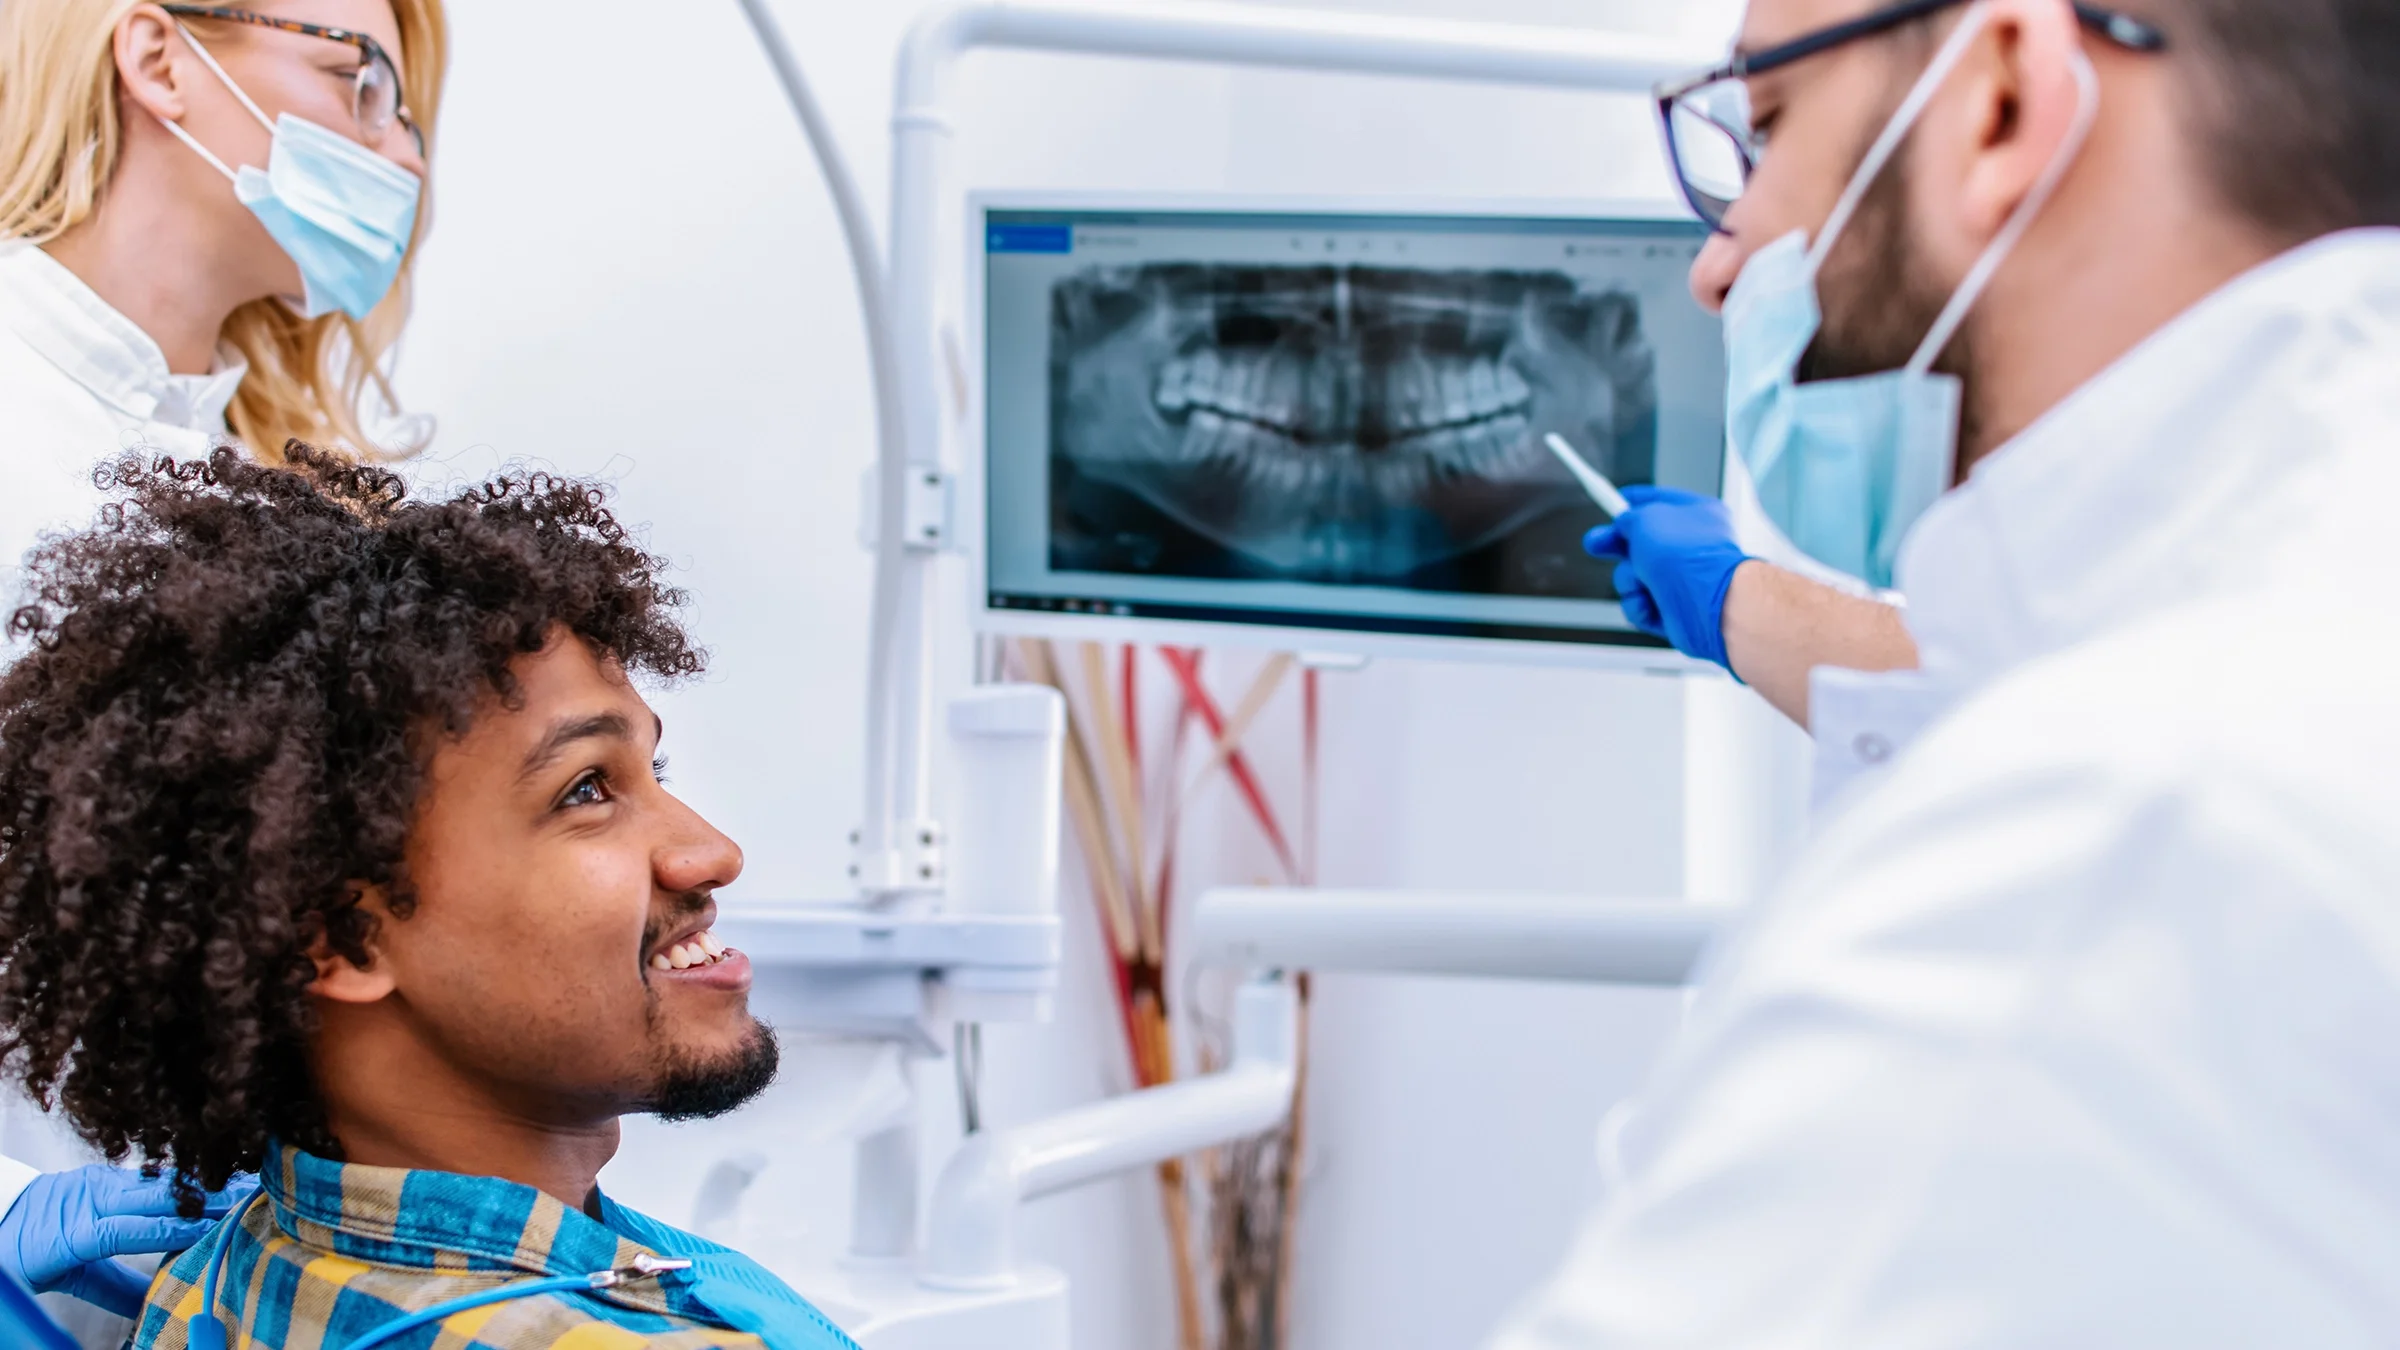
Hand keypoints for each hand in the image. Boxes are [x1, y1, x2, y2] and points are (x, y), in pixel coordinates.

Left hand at [0, 1166, 253, 1318]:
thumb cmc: (18, 1256)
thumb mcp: (59, 1282)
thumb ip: (109, 1289)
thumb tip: (152, 1304)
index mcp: (74, 1231)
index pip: (133, 1229)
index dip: (175, 1230)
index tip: (215, 1231)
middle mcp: (88, 1198)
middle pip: (154, 1197)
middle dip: (202, 1200)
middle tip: (246, 1199)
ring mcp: (94, 1180)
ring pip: (155, 1182)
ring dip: (198, 1187)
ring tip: (239, 1187)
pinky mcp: (98, 1172)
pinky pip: (146, 1177)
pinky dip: (179, 1183)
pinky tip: (206, 1184)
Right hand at [1584, 486, 1751, 670]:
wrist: (1712, 606)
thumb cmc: (1688, 558)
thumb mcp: (1646, 520)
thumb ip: (1628, 517)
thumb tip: (1623, 524)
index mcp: (1695, 515)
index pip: (1657, 503)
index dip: (1629, 503)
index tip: (1609, 503)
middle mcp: (1691, 547)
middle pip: (1641, 543)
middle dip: (1616, 546)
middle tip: (1595, 544)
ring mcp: (1684, 580)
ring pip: (1635, 576)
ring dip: (1629, 581)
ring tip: (1641, 583)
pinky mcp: (1675, 610)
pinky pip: (1641, 604)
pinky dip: (1639, 606)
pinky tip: (1648, 604)